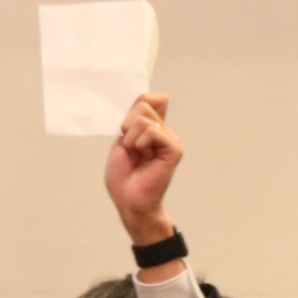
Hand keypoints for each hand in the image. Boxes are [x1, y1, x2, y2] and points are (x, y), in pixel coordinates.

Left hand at [107, 92, 181, 244]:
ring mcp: (170, 141)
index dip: (136, 106)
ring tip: (135, 155)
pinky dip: (140, 142)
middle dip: (127, 126)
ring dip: (130, 138)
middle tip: (129, 148)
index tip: (126, 128)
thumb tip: (161, 96)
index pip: (150, 99)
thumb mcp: (123, 139)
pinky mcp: (174, 150)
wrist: (128, 201)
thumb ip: (137, 118)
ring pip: (144, 119)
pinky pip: (153, 132)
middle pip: (143, 105)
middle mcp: (164, 132)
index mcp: (152, 129)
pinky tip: (142, 155)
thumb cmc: (124, 177)